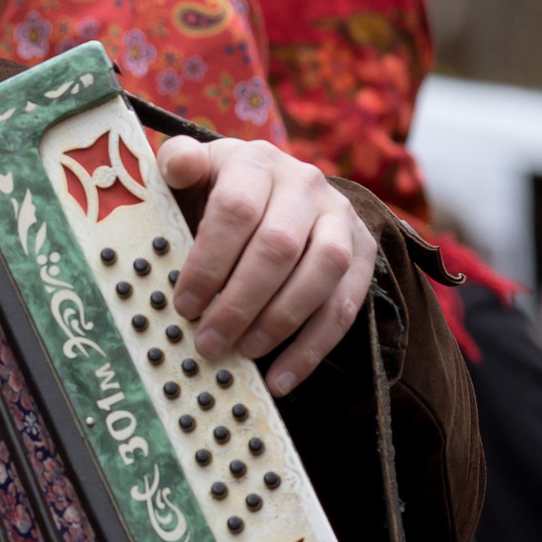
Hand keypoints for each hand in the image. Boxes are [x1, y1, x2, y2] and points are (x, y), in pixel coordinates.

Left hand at [158, 136, 375, 396]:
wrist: (282, 193)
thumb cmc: (221, 193)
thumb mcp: (196, 174)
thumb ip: (180, 166)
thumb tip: (178, 164)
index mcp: (256, 163)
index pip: (235, 209)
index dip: (209, 261)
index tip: (184, 305)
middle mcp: (305, 185)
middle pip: (277, 247)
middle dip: (239, 303)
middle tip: (207, 342)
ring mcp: (340, 218)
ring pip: (320, 273)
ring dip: (278, 323)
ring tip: (243, 354)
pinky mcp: (363, 253)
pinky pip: (346, 306)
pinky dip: (313, 348)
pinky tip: (282, 379)